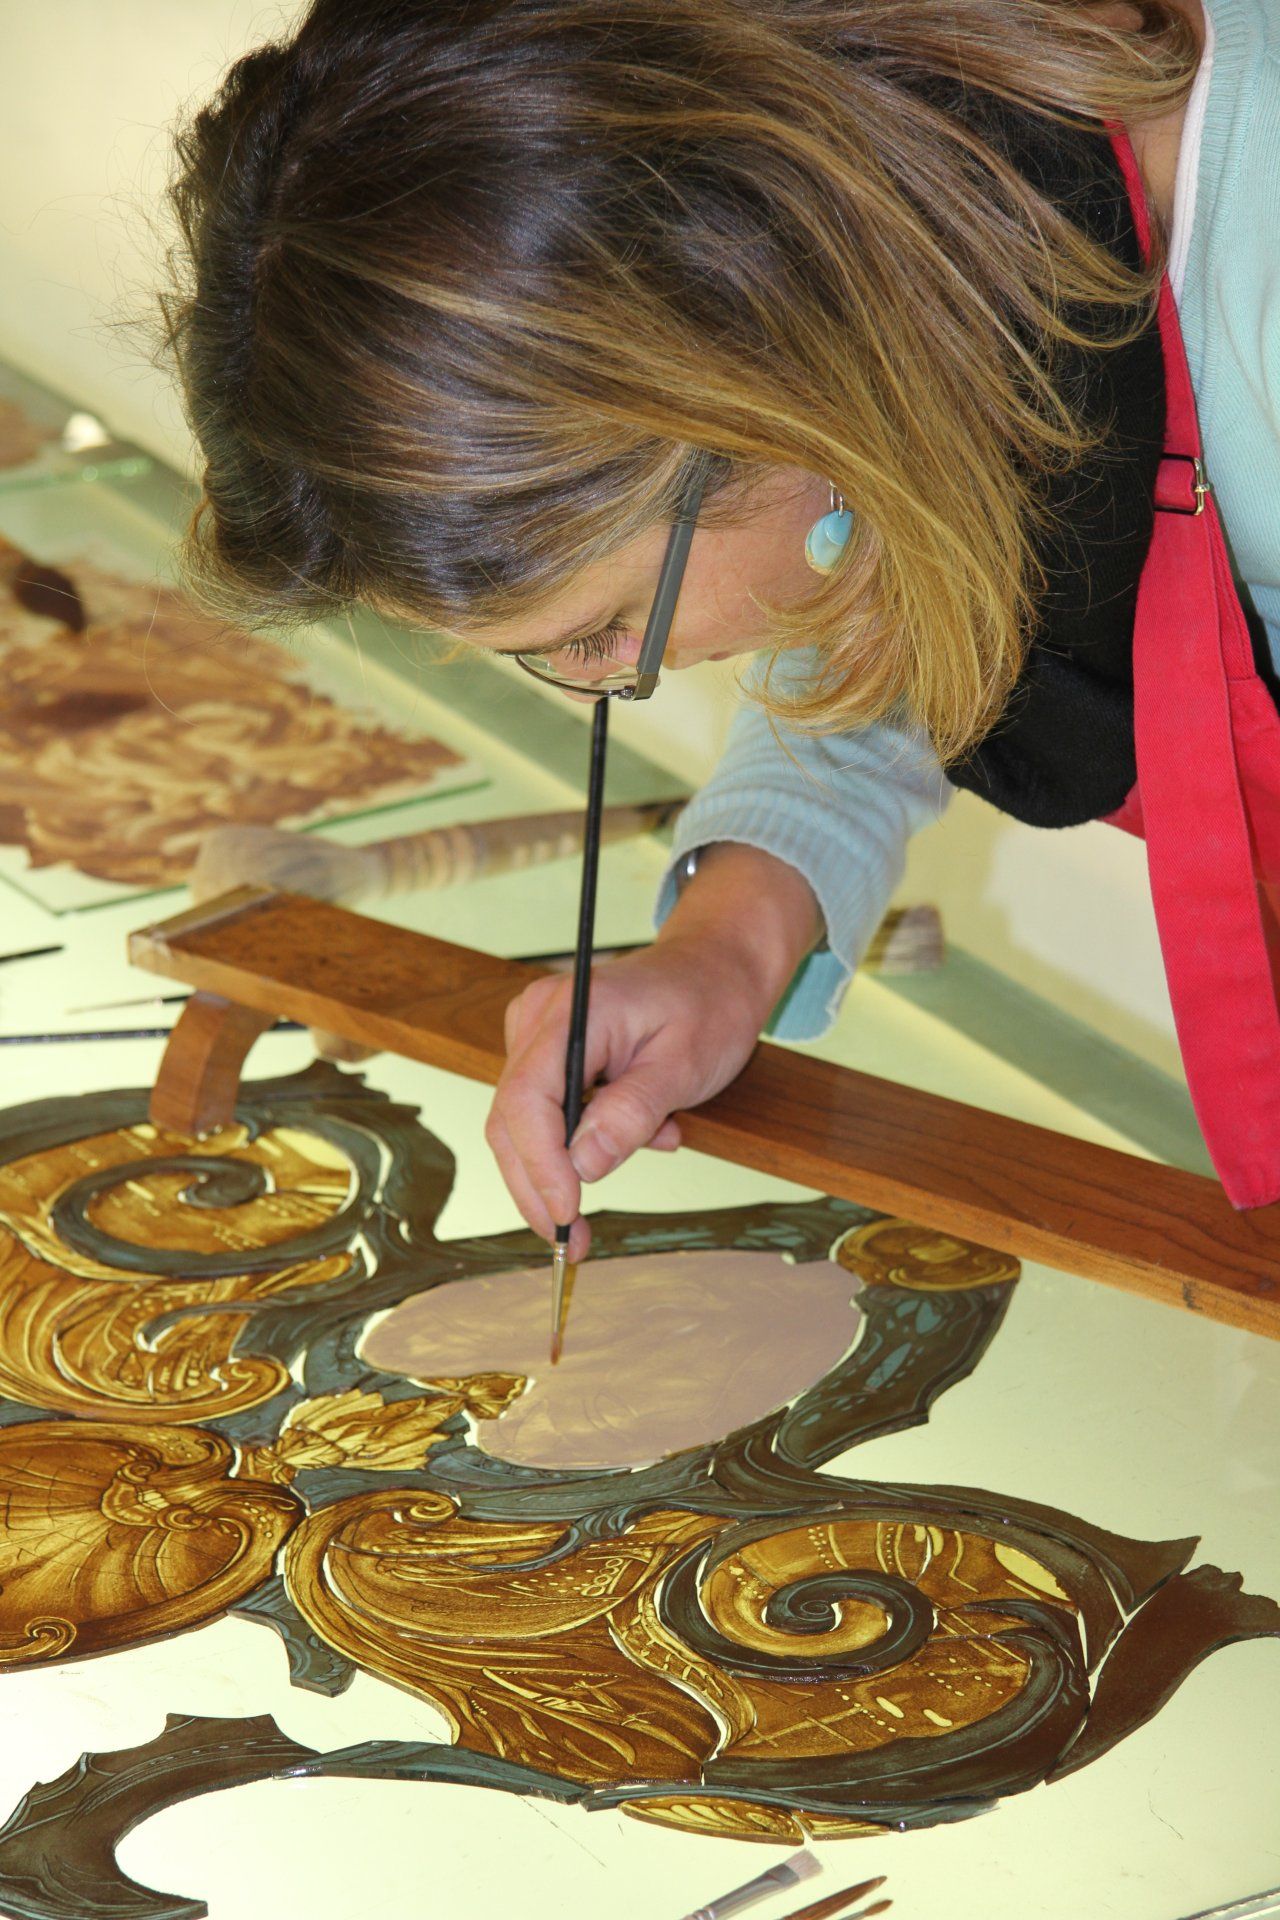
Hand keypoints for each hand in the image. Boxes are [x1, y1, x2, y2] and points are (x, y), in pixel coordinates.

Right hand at [485, 845, 821, 1257]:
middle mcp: (538, 1018)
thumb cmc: (709, 1003)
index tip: (567, 1214)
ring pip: (527, 1124)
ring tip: (658, 1141)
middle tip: (574, 1242)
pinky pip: (549, 1112)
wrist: (716, 967)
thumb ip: (632, 1113)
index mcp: (571, 1011)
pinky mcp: (546, 1052)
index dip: (540, 1166)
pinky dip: (587, 1139)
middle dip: (540, 1188)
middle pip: (512, 1120)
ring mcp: (536, 1033)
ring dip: (575, 1163)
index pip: (527, 1100)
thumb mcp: (685, 1064)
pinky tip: (646, 1126)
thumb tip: (583, 1167)